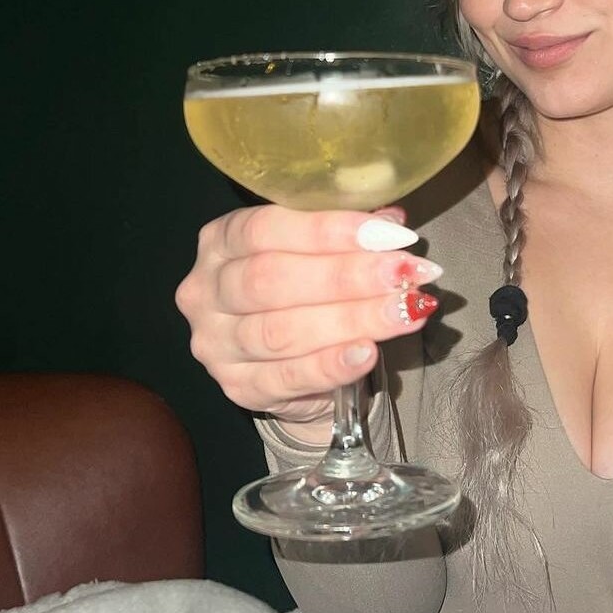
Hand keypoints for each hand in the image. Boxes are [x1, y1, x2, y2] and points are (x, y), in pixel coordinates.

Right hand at [175, 204, 442, 430]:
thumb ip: (349, 233)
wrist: (295, 361)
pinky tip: (369, 351)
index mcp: (221, 241)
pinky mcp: (239, 388)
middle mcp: (207, 291)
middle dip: (347, 276)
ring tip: (406, 309)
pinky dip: (332, 364)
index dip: (329, 230)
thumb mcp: (320, 251)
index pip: (265, 229)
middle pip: (271, 280)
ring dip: (353, 318)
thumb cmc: (307, 289)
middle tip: (405, 274)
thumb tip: (393, 224)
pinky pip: (288, 378)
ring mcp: (217, 345)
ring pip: (282, 331)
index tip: (390, 235)